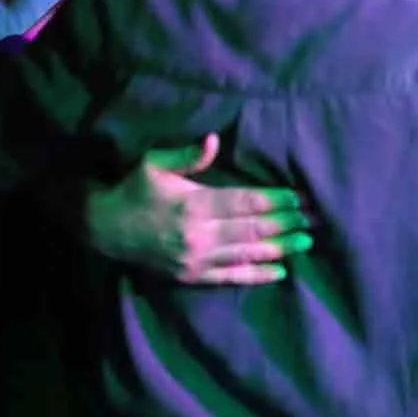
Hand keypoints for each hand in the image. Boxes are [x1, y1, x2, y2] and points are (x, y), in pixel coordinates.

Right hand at [84, 133, 312, 284]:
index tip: (301, 198)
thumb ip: (186, 155)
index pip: (247, 202)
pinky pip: (230, 278)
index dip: (277, 201)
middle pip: (254, 229)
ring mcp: (197, 259)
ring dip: (280, 248)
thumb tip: (214, 139)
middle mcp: (200, 234)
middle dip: (286, 223)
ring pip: (247, 254)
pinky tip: (280, 271)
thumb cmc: (132, 190)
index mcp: (194, 204)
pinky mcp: (192, 277)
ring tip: (306, 243)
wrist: (103, 229)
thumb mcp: (153, 164)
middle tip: (314, 220)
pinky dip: (256, 275)